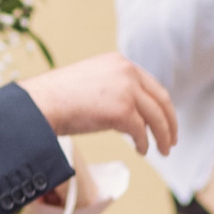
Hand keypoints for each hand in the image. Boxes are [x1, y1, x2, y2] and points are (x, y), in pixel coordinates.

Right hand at [27, 55, 178, 152]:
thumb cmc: (59, 98)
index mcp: (120, 62)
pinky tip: (141, 151)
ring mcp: (126, 90)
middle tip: (172, 139)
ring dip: (163, 136)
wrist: (41, 104)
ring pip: (157, 117)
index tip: (166, 119)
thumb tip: (131, 115)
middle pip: (161, 100)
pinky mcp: (123, 111)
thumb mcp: (93, 83)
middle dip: (170, 122)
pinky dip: (144, 144)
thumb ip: (114, 90)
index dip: (162, 105)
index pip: (151, 84)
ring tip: (164, 150)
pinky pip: (141, 132)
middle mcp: (127, 72)